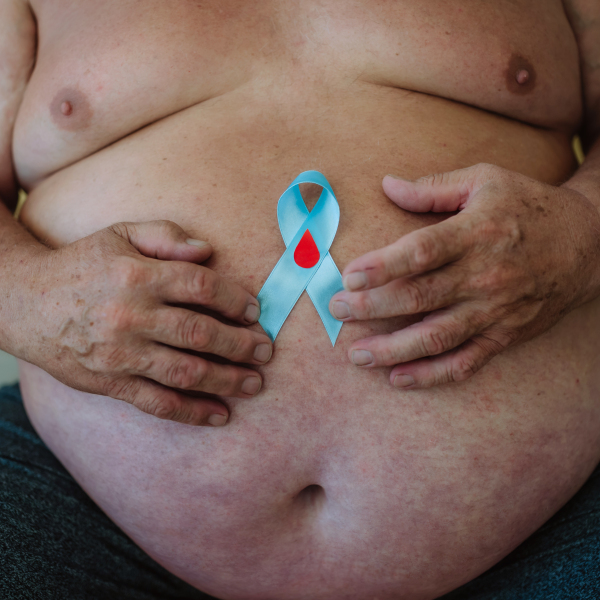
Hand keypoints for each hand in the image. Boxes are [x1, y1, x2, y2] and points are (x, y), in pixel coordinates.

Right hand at [9, 221, 271, 424]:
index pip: (201, 287)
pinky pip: (156, 402)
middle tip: (266, 352)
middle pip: (200, 334)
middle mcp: (130, 315)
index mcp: (138, 275)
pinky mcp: (109, 382)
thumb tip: (209, 251)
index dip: (235, 300)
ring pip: (185, 372)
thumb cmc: (82, 265)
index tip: (255, 311)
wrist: (23, 302)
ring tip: (254, 384)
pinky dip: (191, 412)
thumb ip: (166, 236)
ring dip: (226, 380)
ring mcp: (120, 353)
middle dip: (241, 345)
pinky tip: (219, 415)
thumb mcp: (120, 234)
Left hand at [329, 163, 599, 387]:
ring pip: (438, 337)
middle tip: (337, 311)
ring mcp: (495, 310)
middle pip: (421, 297)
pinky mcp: (505, 334)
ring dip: (394, 349)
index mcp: (477, 232)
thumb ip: (433, 188)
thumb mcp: (485, 180)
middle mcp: (485, 274)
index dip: (383, 266)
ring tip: (357, 355)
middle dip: (373, 307)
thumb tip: (386, 185)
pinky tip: (399, 379)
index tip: (348, 276)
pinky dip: (432, 374)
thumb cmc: (528, 206)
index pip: (423, 252)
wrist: (589, 244)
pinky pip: (466, 361)